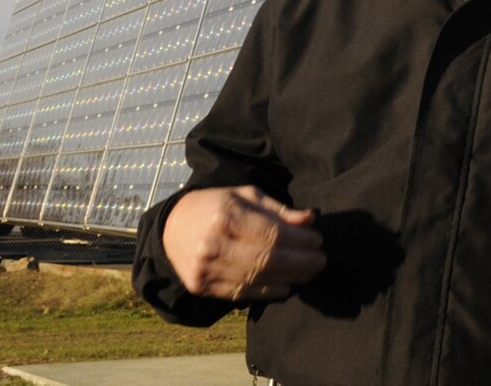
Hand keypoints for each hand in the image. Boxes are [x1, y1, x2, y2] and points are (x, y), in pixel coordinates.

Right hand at [162, 185, 327, 300]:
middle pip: (267, 259)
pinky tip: (285, 286)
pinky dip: (267, 292)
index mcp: (226, 214)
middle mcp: (213, 243)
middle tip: (320, 261)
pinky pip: (240, 293)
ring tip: (307, 274)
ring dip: (288, 279)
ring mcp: (205, 268)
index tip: (318, 241)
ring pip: (255, 279)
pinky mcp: (201, 286)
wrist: (171, 228)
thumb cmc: (215, 206)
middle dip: (300, 263)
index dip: (300, 241)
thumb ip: (278, 210)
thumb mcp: (245, 196)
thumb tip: (310, 220)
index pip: (272, 234)